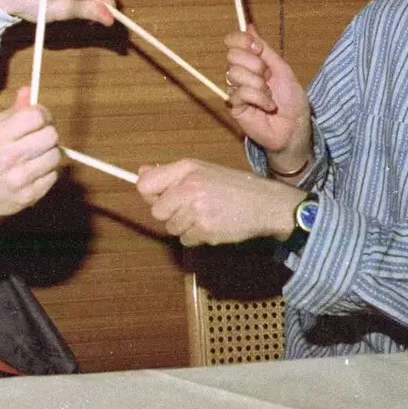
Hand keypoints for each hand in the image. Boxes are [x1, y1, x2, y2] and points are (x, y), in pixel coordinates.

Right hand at [0, 87, 61, 219]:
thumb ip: (12, 111)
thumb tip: (29, 90)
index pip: (36, 117)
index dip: (42, 114)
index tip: (39, 118)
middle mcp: (10, 158)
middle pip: (51, 135)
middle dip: (46, 133)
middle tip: (37, 137)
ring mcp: (21, 179)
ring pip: (55, 156)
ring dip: (47, 153)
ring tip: (33, 156)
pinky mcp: (29, 196)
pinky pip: (53, 176)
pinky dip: (46, 172)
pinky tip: (31, 171)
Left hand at [135, 159, 302, 246]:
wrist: (266, 203)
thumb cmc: (235, 187)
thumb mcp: (203, 170)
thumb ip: (172, 174)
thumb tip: (141, 172)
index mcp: (187, 168)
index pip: (145, 184)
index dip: (150, 194)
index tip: (157, 197)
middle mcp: (189, 187)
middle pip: (157, 211)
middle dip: (170, 213)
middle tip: (191, 207)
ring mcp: (196, 210)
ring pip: (171, 227)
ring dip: (185, 226)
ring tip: (207, 214)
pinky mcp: (205, 230)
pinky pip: (186, 240)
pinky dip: (197, 236)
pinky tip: (213, 225)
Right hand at [224, 26, 310, 163]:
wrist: (295, 126)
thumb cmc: (292, 100)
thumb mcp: (281, 68)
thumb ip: (264, 49)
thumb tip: (249, 27)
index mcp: (252, 62)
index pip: (234, 42)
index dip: (241, 40)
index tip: (257, 47)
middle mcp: (242, 74)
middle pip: (232, 56)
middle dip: (254, 64)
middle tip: (268, 77)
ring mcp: (237, 90)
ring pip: (234, 73)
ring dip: (258, 84)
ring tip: (270, 95)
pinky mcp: (236, 107)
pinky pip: (240, 93)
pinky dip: (259, 98)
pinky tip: (268, 106)